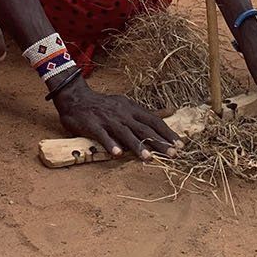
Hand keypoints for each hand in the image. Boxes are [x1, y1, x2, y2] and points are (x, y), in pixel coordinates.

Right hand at [52, 78, 179, 159]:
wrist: (76, 98)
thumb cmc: (102, 105)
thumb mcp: (123, 106)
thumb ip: (138, 117)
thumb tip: (158, 127)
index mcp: (131, 108)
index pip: (154, 121)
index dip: (167, 133)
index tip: (180, 144)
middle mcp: (122, 113)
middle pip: (144, 129)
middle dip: (159, 142)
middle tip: (173, 154)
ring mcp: (108, 119)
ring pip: (125, 133)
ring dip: (138, 146)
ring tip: (149, 158)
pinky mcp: (93, 125)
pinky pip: (103, 136)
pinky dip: (110, 144)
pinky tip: (117, 154)